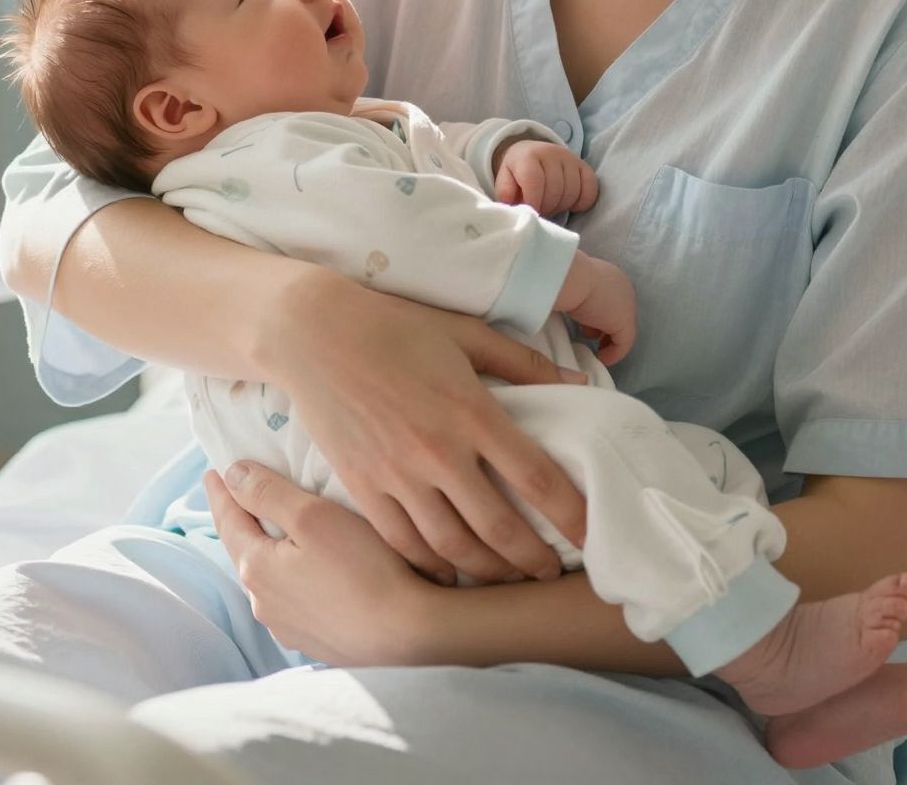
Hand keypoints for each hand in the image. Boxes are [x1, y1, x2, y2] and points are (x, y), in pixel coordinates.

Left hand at [206, 462, 433, 665]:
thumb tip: (231, 475)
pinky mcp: (314, 640)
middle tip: (243, 498)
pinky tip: (312, 575)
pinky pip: (294, 601)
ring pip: (270, 580)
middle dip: (244, 523)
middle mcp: (263, 602)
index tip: (211, 473)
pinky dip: (294, 580)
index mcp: (256, 568)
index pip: (229, 521)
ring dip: (271, 554)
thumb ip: (269, 493)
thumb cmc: (363, 568)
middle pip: (246, 552)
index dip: (221, 494)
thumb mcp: (314, 516)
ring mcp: (287, 627)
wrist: (404, 635)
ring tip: (281, 534)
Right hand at [264, 272, 589, 587]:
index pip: (536, 477)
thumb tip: (578, 386)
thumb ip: (524, 364)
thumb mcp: (467, 334)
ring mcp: (396, 476)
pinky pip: (402, 542)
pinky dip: (430, 567)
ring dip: (487, 571)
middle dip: (532, 559)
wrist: (313, 333)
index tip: (592, 535)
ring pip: (451, 546)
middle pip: (497, 526)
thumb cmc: (396, 326)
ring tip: (510, 580)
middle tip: (553, 573)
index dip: (571, 514)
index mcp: (472, 412)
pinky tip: (449, 576)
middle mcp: (438, 452)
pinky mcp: (362, 488)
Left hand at [494, 140, 597, 216]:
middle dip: (546, 207)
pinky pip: (591, 189)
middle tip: (540, 210)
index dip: (533, 202)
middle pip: (555, 190)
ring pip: (572, 192)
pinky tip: (569, 204)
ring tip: (551, 206)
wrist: (530, 154)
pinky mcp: (584, 166)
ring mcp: (570, 158)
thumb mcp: (504, 181)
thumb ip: (505, 193)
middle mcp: (551, 153)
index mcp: (528, 156)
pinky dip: (582, 202)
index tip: (530, 212)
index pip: (534, 181)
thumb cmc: (517, 173)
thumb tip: (510, 205)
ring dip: (562, 206)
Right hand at [555, 249, 636, 363]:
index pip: (608, 298)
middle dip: (604, 327)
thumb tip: (572, 306)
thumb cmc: (565, 277)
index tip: (586, 327)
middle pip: (616, 312)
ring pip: (620, 327)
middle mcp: (622, 287)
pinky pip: (623, 343)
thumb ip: (576, 293)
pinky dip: (614, 353)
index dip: (598, 314)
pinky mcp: (625, 323)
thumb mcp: (571, 283)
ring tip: (596, 348)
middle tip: (590, 337)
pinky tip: (602, 358)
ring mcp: (626, 305)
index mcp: (609, 275)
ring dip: (608, 338)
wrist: (572, 276)